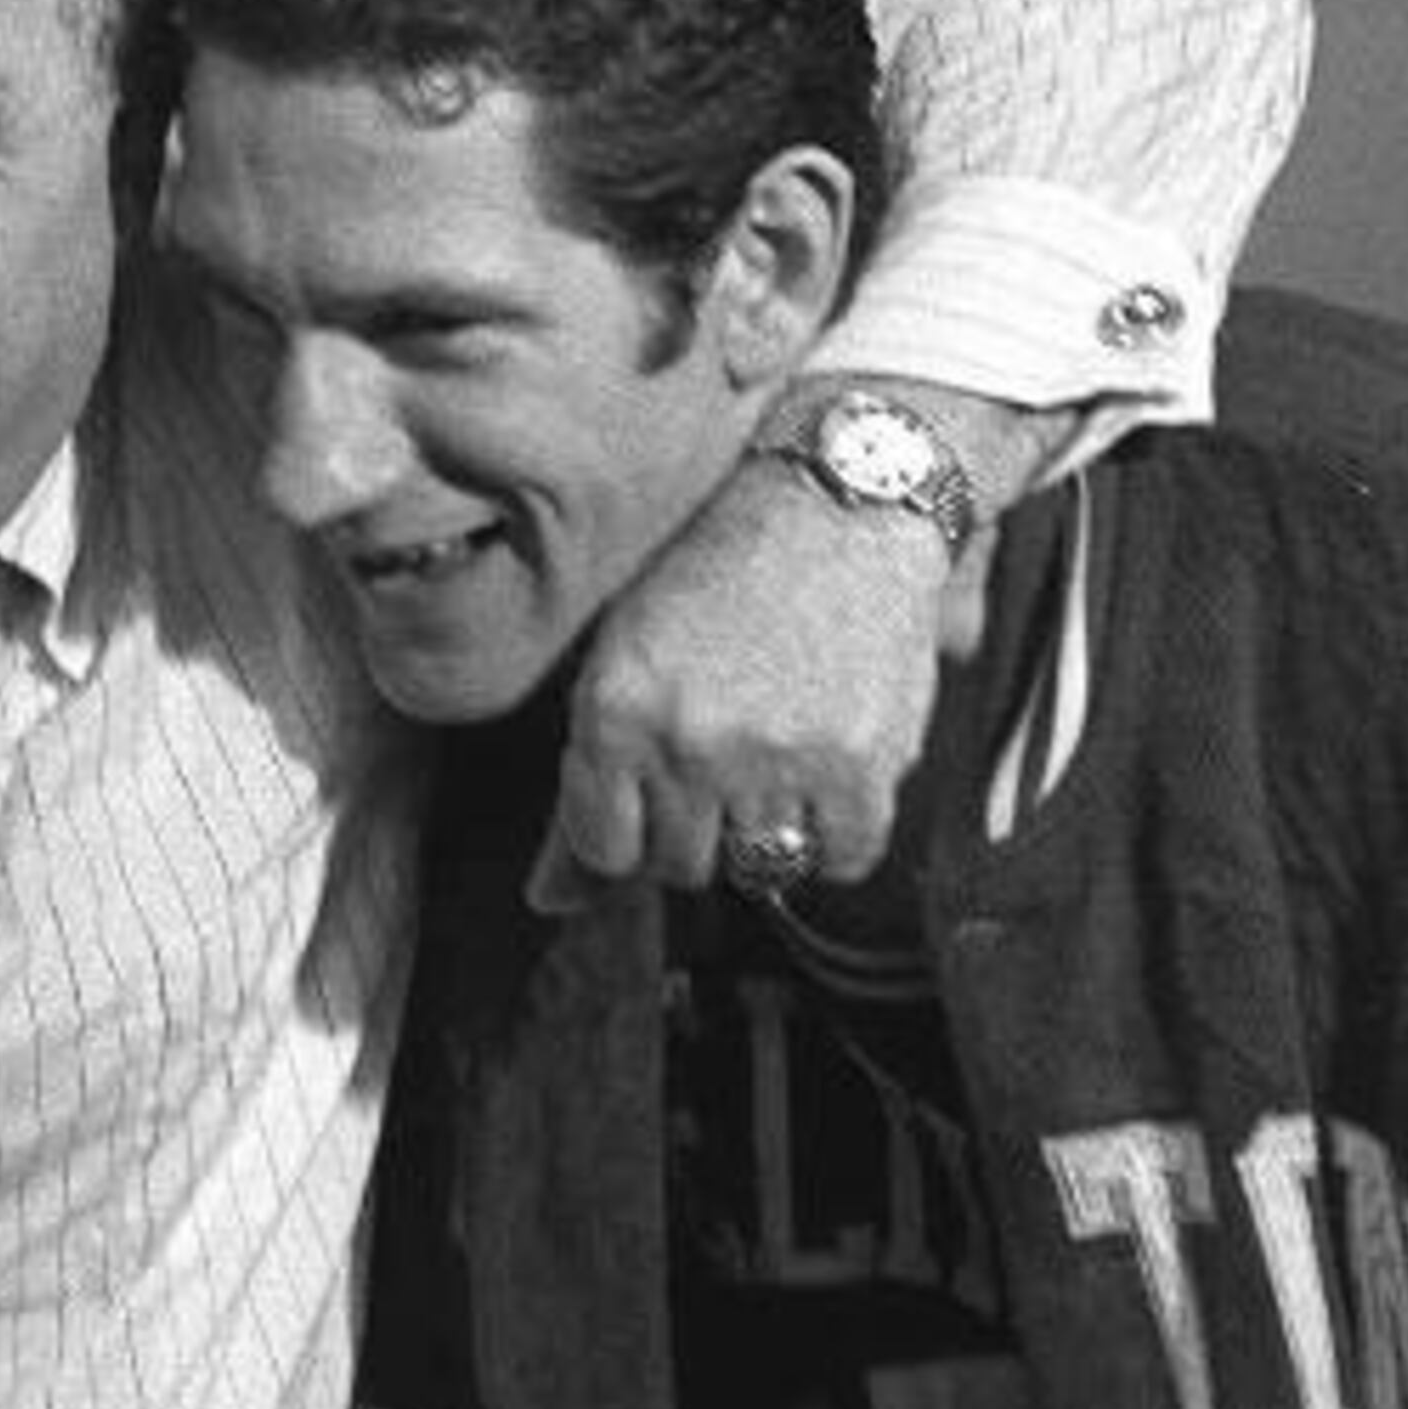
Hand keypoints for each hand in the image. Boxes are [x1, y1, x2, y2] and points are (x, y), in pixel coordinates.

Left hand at [551, 455, 961, 895]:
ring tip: (775, 752)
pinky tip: (829, 768)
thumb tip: (547, 903)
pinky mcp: (860, 764)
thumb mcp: (621, 661)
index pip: (603, 852)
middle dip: (697, 823)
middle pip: (680, 867)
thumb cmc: (713, 581)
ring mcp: (776, 758)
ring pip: (759, 868)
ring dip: (766, 828)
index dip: (630, 826)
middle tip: (726, 752)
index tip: (655, 785)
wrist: (836, 505)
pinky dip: (837, 831)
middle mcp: (688, 743)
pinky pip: (841, 858)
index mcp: (612, 713)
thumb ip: (582, 789)